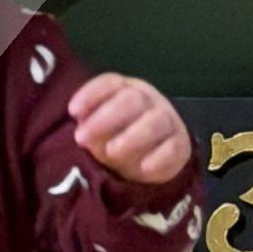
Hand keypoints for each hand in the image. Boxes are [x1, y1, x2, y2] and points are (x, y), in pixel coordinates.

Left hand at [70, 72, 192, 184]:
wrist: (152, 160)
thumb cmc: (117, 139)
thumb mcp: (99, 134)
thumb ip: (90, 129)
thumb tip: (81, 133)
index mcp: (125, 90)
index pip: (110, 84)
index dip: (91, 94)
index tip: (73, 111)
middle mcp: (148, 100)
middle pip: (132, 99)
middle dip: (105, 118)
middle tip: (83, 137)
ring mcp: (166, 121)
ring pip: (155, 121)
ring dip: (132, 136)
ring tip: (111, 152)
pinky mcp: (180, 145)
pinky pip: (173, 148)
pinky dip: (159, 158)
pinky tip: (144, 168)